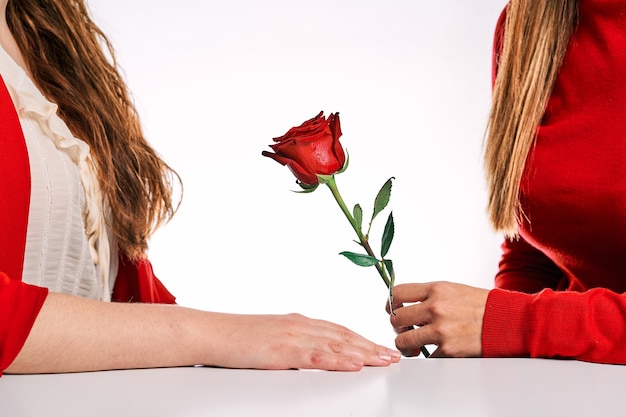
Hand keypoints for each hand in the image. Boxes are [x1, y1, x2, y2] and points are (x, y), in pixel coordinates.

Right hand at [212, 313, 400, 370]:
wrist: (212, 332)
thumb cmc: (238, 337)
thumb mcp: (272, 337)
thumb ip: (294, 343)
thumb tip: (313, 354)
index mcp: (299, 323)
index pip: (339, 330)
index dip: (363, 339)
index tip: (380, 347)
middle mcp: (301, 326)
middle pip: (344, 336)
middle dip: (371, 346)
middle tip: (393, 355)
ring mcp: (293, 337)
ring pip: (336, 345)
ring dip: (363, 353)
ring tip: (383, 360)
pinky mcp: (283, 351)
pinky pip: (316, 356)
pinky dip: (338, 360)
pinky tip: (353, 364)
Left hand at [387, 282, 488, 357]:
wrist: (508, 321)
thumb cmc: (483, 305)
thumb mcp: (453, 290)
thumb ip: (430, 296)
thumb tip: (408, 305)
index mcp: (435, 289)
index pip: (397, 292)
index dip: (390, 303)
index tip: (392, 309)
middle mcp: (435, 308)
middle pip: (395, 318)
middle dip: (397, 326)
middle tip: (404, 330)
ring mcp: (440, 330)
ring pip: (403, 341)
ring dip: (406, 346)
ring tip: (413, 347)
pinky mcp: (448, 350)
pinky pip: (425, 357)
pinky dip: (427, 357)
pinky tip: (434, 352)